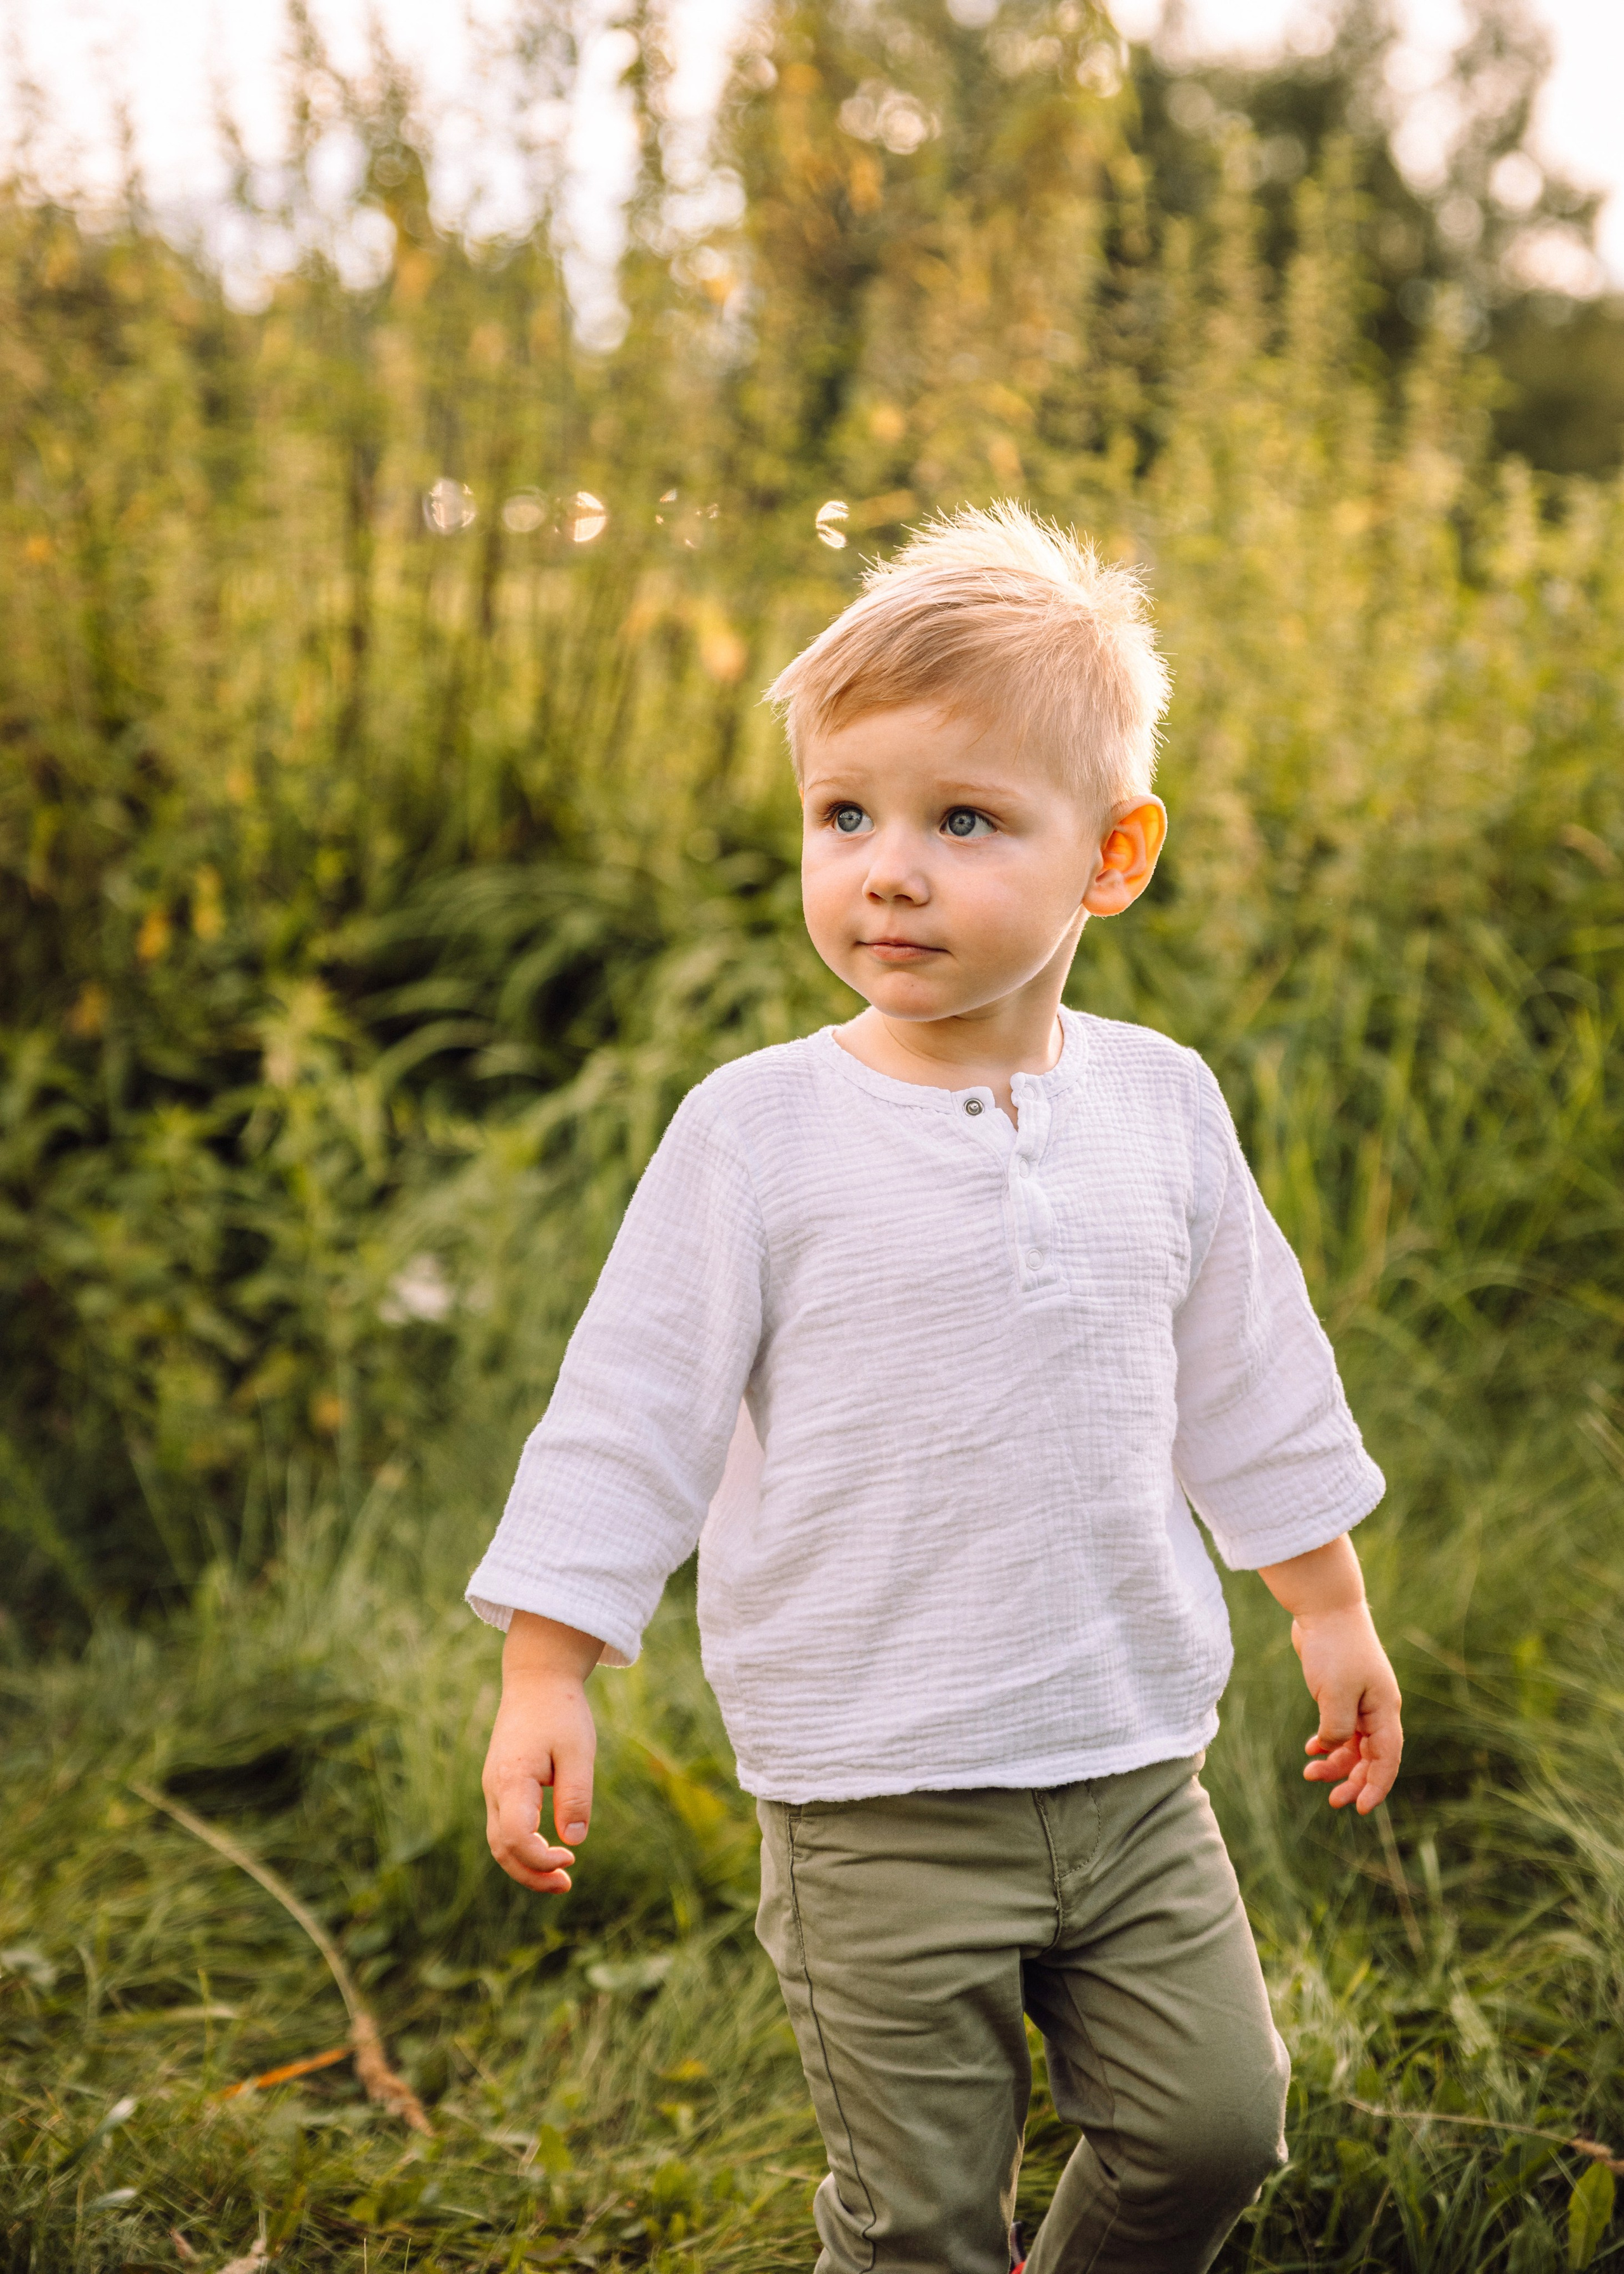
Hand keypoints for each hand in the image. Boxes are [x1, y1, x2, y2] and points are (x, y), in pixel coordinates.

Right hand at [482, 1613, 603, 1891]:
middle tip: (567, 1884)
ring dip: (526, 1864)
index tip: (570, 1858)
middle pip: (500, 1848)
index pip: (514, 1837)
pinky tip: (550, 1849)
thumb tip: (574, 1841)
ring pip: (498, 1841)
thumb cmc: (561, 1712)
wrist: (537, 1679)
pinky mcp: (500, 1785)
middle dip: (531, 1875)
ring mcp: (493, 1787)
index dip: (539, 1859)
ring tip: (561, 1875)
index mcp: (511, 1779)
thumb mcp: (578, 1751)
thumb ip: (575, 1796)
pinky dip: (523, 1846)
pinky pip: (504, 1826)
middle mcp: (493, 1788)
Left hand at [1291, 1601, 1402, 1813]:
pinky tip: (1310, 1749)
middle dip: (1354, 1781)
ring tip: (1310, 1772)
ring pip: (1353, 1744)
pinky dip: (1326, 1741)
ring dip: (1335, 1762)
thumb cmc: (1334, 1647)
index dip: (1376, 1787)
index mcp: (1384, 1710)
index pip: (1388, 1759)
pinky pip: (1338, 1727)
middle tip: (1333, 1801)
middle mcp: (1377, 1708)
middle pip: (1372, 1757)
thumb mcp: (1334, 1693)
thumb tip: (1332, 1747)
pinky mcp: (1339, 1691)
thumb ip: (1337, 1728)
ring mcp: (1359, 1700)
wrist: (1323, 1607)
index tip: (1360, 1809)